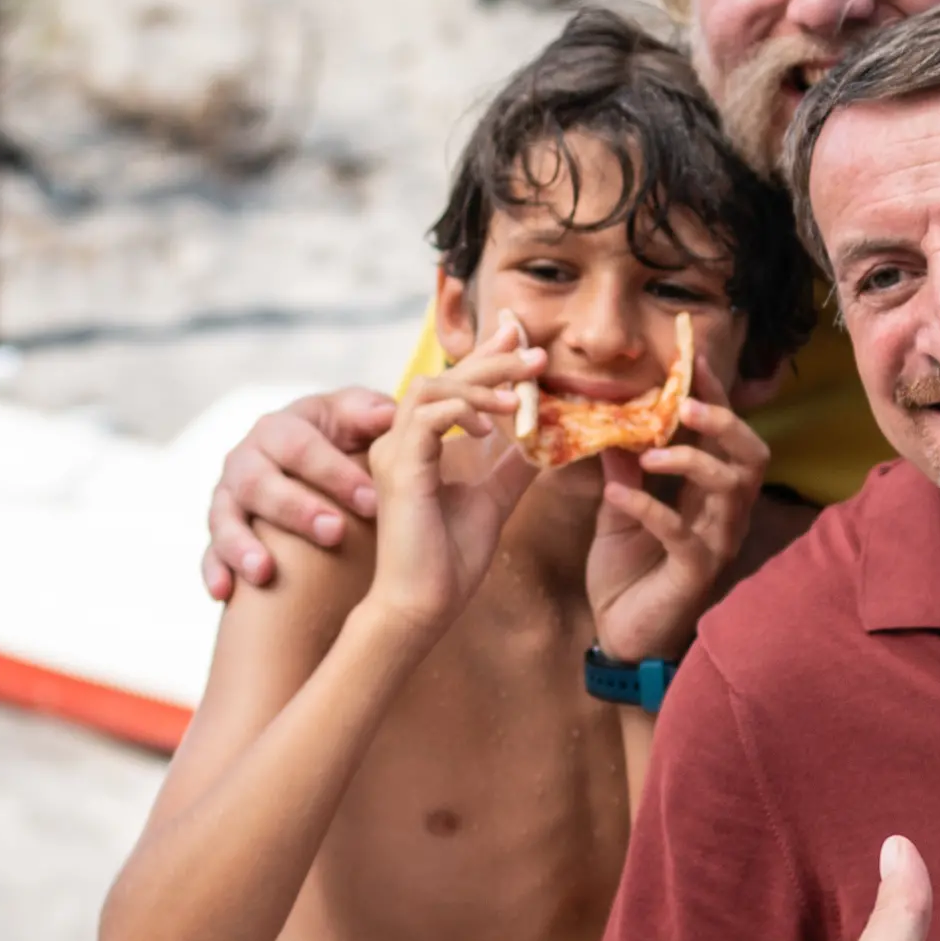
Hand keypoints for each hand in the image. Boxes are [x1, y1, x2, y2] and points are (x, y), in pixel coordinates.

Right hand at [204, 386, 399, 598]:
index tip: (371, 501)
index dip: (334, 473)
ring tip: (264, 572)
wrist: (306, 463)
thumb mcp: (354, 418)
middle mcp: (245, 461)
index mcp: (278, 429)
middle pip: (258, 482)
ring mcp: (227, 499)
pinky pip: (209, 554)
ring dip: (242, 546)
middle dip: (295, 509)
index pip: (300, 446)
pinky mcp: (219, 534)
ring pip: (225, 519)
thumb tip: (388, 417)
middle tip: (334, 532)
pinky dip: (214, 572)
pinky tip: (224, 593)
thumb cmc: (338, 440)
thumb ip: (369, 413)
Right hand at [363, 321, 545, 635]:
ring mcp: (394, 452)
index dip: (486, 357)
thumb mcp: (495, 498)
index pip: (453, 384)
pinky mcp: (399, 468)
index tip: (521, 335)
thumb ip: (513, 463)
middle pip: (444, 376)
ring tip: (520, 394)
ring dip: (480, 383)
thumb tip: (545, 434)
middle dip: (493, 360)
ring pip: (433, 388)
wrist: (425, 605)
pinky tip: (494, 428)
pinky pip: (428, 418)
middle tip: (536, 354)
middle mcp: (400, 440)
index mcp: (418, 444)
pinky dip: (464, 412)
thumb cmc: (450, 558)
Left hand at [586, 371, 771, 663]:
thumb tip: (612, 424)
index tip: (691, 360)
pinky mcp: (696, 572)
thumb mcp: (616, 512)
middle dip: (725, 423)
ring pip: (732, 488)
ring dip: (693, 461)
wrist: (620, 637)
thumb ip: (621, 471)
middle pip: (752, 455)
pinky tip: (618, 495)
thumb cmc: (626, 575)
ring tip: (650, 453)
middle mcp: (722, 514)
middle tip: (685, 404)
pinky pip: (683, 534)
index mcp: (707, 494)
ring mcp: (716, 543)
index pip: (723, 435)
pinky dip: (650, 509)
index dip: (714, 396)